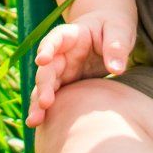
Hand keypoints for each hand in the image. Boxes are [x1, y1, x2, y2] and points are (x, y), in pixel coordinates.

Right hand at [26, 11, 135, 126]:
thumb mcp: (119, 30)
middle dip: (43, 85)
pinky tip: (38, 125)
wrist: (109, 33)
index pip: (55, 39)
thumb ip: (116, 46)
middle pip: (47, 68)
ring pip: (45, 86)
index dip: (47, 48)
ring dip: (38, 102)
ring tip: (34, 121)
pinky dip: (45, 110)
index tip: (42, 60)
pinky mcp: (66, 84)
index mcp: (71, 34)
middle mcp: (61, 54)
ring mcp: (61, 70)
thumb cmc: (114, 27)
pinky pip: (53, 97)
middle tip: (44, 103)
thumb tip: (117, 70)